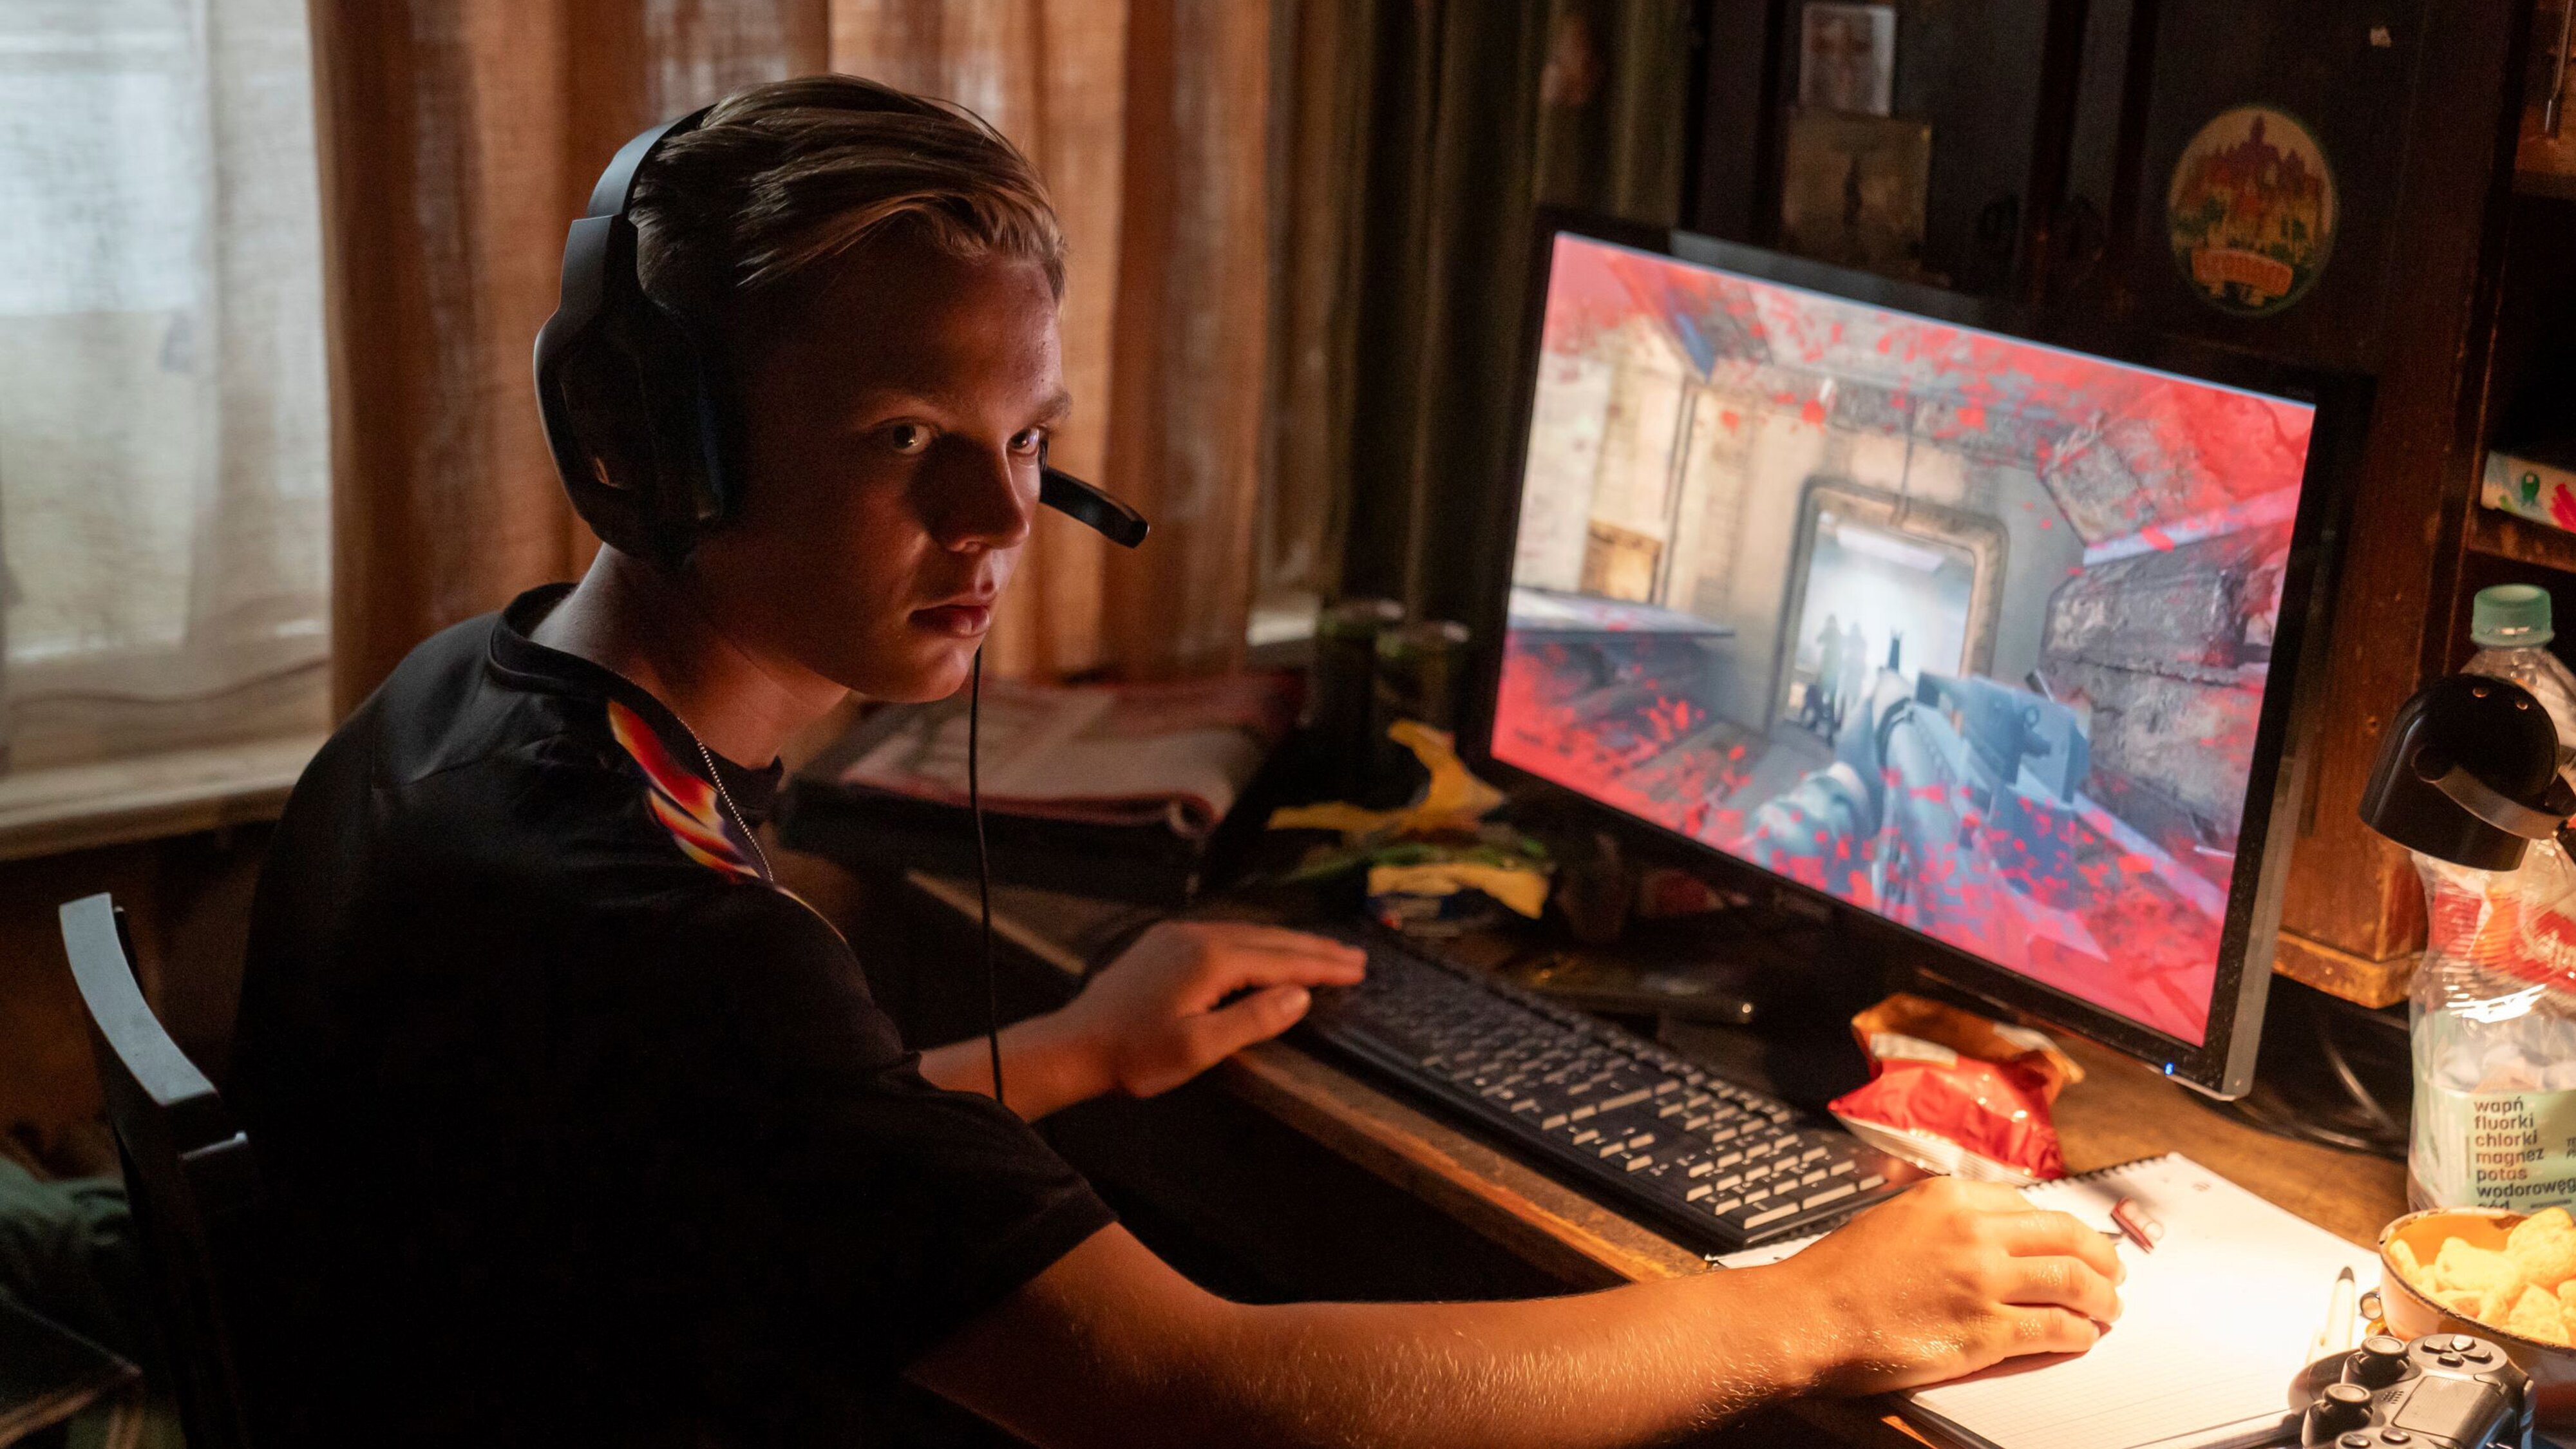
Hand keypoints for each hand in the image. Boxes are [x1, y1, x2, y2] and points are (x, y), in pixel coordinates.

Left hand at [1054, 922, 1366, 1098]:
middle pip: (1270, 939)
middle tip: (1354, 957)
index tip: (1358, 969)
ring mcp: (1177, 936)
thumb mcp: (1200, 1048)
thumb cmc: (1135, 1055)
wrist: (1074, 1044)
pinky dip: (1257, 942)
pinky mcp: (1163, 943)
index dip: (1323, 966)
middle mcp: (1197, 936)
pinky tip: (1265, 949)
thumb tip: (1300, 996)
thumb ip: (1253, 1019)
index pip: (1283, 960)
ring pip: (1248, 933)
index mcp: (1211, 959)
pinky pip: (1224, 934)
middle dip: (1314, 949)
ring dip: (1288, 943)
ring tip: (1321, 952)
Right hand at [1755, 1176, 2124, 1393]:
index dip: (2064, 1228)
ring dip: (2101, 1297)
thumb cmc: (1840, 1275)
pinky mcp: (1986, 1331)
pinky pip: (2054, 1329)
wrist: (1808, 1315)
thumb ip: (1944, 1221)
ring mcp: (1983, 1281)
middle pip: (2066, 1237)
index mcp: (1950, 1198)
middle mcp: (1974, 1232)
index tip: (2075, 1242)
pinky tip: (2081, 1337)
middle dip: (2101, 1257)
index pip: (2031, 1206)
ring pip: (2072, 1280)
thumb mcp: (1894, 1219)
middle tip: (2112, 1273)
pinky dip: (2078, 1334)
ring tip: (2108, 1309)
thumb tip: (1988, 1234)